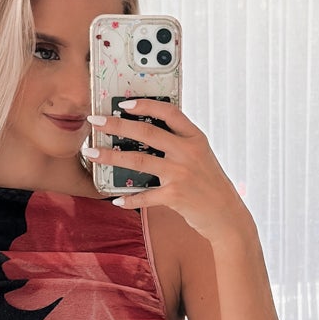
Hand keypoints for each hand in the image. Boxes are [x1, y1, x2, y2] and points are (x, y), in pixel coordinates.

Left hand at [88, 100, 251, 244]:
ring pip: (138, 160)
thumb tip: (146, 134)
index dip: (145, 104)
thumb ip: (180, 144)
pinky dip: (129, 198)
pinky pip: (145, 195)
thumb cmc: (210, 185)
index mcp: (196, 138)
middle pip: (146, 132)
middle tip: (96, 120)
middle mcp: (189, 152)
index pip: (169, 112)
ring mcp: (181, 173)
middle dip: (116, 124)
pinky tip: (115, 199)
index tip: (124, 103)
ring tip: (91, 153)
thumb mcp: (201, 157)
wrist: (227, 216)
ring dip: (110, 156)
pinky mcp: (175, 195)